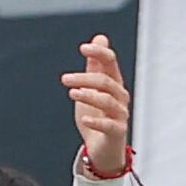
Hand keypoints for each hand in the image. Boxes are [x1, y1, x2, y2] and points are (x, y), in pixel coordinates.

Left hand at [63, 34, 131, 177]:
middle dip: (84, 78)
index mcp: (114, 83)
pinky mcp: (117, 132)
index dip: (99, 53)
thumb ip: (96, 65)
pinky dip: (96, 121)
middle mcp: (120, 97)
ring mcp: (120, 115)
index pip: (111, 62)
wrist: (103, 148)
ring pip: (107, 100)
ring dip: (88, 95)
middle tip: (65, 79)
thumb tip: (100, 38)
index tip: (83, 48)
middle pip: (105, 81)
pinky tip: (84, 119)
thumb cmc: (98, 116)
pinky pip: (109, 125)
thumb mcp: (93, 87)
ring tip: (72, 93)